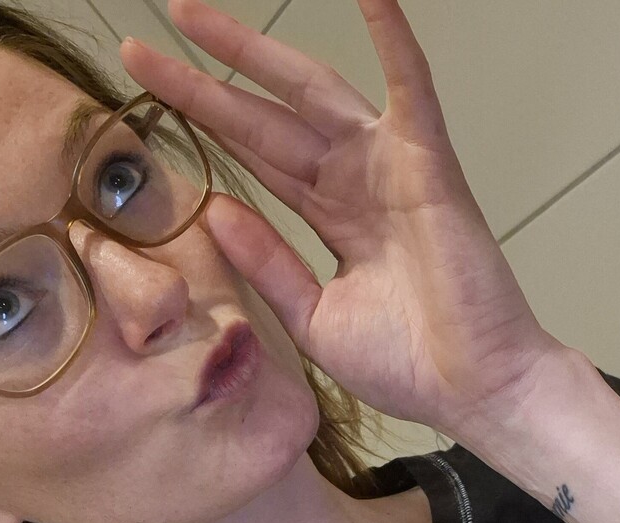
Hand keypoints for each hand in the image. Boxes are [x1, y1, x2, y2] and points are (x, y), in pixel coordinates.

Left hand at [119, 0, 568, 440]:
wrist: (472, 389)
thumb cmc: (409, 367)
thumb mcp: (313, 319)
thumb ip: (268, 264)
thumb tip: (216, 210)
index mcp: (332, 220)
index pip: (256, 156)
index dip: (204, 120)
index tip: (147, 88)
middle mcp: (356, 183)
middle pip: (270, 116)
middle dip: (210, 78)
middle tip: (147, 39)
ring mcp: (390, 168)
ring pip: (315, 91)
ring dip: (259, 50)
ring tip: (194, 16)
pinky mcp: (427, 164)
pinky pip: (410, 87)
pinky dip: (392, 35)